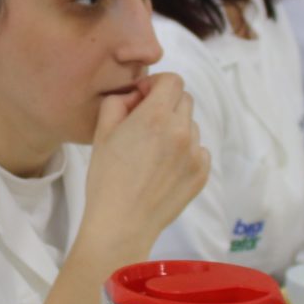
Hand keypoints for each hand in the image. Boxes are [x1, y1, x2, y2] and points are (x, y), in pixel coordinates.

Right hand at [83, 72, 209, 253]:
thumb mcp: (102, 132)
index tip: (142, 99)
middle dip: (166, 105)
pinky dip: (185, 152)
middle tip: (145, 125)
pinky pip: (198, 150)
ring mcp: (195, 153)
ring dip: (176, 129)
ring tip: (154, 152)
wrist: (121, 223)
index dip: (156, 85)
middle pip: (184, 100)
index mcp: (157, 115)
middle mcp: (182, 130)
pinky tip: (165, 168)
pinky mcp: (201, 173)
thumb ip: (119, 102)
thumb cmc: (106, 178)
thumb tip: (136, 96)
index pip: (173, 80)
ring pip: (191, 126)